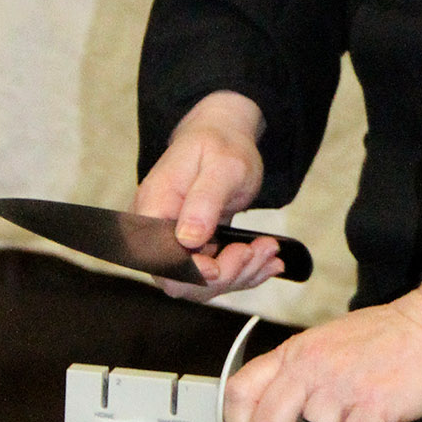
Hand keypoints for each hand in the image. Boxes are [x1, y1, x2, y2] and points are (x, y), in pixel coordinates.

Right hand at [134, 91, 280, 298]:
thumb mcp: (222, 166)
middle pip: (179, 281)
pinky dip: (245, 271)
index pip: (158, 259)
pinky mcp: (195, 250)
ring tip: (268, 249)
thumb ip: (203, 201)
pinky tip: (266, 258)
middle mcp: (158, 231)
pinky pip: (216, 275)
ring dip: (241, 273)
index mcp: (154, 207)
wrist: (224, 137)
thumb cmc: (219, 144)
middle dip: (224, 275)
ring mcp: (175, 243)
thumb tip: (187, 239)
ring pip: (201, 284)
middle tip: (258, 250)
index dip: (188, 273)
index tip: (220, 267)